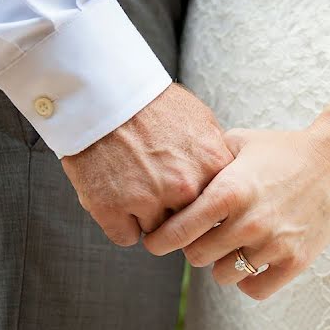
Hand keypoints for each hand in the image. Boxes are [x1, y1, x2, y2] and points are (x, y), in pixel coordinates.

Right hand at [62, 83, 232, 245]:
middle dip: (177, 214)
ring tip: (134, 185)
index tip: (192, 199)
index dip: (203, 205)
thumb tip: (227, 181)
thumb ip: (216, 156)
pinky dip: (120, 222)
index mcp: (212, 167)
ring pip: (157, 233)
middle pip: (190, 226)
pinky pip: (125, 236)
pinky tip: (116, 196)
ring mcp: (149, 201)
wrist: (102, 92)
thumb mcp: (201, 121)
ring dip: (147, 218)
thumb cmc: (151, 104)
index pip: (220, 210)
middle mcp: (185, 188)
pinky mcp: (112, 210)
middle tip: (159, 190)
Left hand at [142, 111, 329, 299]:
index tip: (156, 241)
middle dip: (195, 246)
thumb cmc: (284, 149)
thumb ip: (204, 162)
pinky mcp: (296, 260)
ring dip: (222, 263)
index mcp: (229, 192)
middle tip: (204, 236)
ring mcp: (274, 244)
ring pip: (223, 276)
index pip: (176, 233)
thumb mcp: (239, 143)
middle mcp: (249, 222)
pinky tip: (251, 262)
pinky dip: (248, 280)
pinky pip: (255, 289)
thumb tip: (171, 178)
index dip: (159, 240)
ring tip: (232, 245)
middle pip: (196, 257)